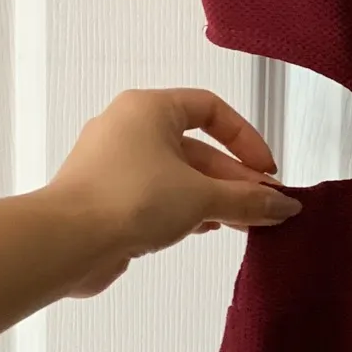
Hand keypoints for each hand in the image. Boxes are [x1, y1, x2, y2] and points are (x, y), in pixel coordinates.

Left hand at [46, 87, 301, 295]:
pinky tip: (206, 230)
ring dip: (213, 199)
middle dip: (234, 179)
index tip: (267, 171)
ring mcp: (114, 165)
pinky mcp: (107, 198)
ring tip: (245, 224)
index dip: (245, 139)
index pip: (211, 109)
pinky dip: (184, 211)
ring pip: (177, 176)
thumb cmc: (130, 200)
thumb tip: (286, 205)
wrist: (65, 242)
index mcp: (149, 108)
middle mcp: (128, 129)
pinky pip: (156, 197)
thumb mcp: (202, 197)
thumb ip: (248, 199)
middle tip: (266, 207)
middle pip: (197, 148)